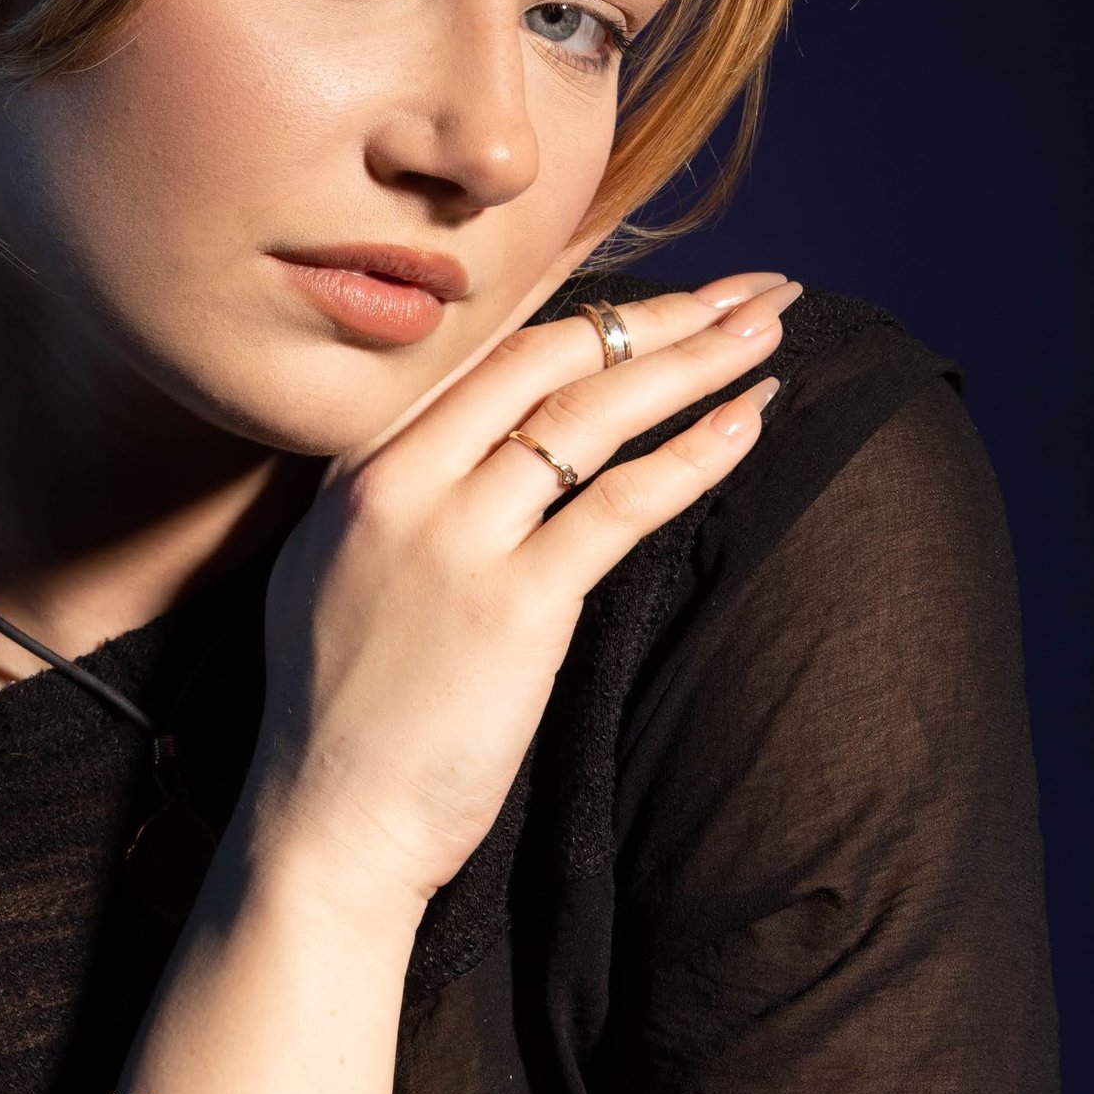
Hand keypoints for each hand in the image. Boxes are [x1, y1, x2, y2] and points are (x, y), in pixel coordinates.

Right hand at [245, 278, 794, 908]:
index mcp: (358, 467)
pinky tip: (750, 419)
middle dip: (663, 313)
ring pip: (592, 416)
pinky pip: (620, 504)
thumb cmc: (342, 721)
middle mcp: (400, 481)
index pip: (486, 346)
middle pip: (550, 360)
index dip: (584, 295)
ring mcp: (454, 539)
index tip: (660, 266)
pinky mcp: (514, 606)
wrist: (323, 827)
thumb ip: (398, 503)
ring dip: (696, 362)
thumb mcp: (338, 576)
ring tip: (770, 328)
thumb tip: (484, 459)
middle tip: (751, 288)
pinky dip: (694, 456)